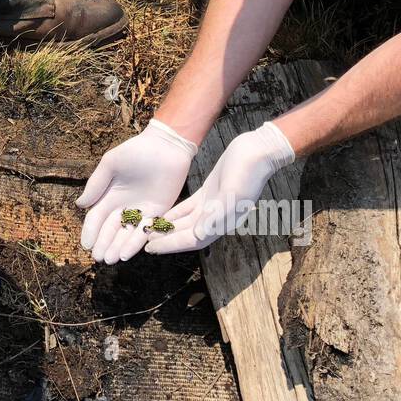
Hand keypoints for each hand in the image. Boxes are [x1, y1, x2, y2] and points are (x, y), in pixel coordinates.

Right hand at [77, 119, 198, 263]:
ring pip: (126, 234)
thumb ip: (96, 185)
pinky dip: (135, 243)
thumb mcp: (110, 164)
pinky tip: (126, 253)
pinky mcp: (158, 212)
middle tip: (98, 258)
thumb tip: (79, 205)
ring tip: (110, 259)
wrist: (166, 146)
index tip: (86, 245)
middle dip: (104, 243)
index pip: (97, 217)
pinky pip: (145, 230)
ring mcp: (140, 211)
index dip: (90, 231)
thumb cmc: (136, 151)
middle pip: (110, 229)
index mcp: (109, 195)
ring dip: (118, 247)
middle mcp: (124, 206)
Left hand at [145, 121, 294, 253]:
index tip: (150, 248)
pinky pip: (189, 208)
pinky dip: (176, 213)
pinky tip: (164, 215)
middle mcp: (216, 217)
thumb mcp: (233, 194)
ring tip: (149, 229)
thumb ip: (217, 215)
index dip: (170, 245)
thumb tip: (199, 235)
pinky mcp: (210, 193)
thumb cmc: (247, 172)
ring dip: (169, 227)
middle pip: (185, 234)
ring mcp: (213, 205)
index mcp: (221, 222)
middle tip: (143, 241)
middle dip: (165, 238)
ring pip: (186, 222)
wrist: (258, 151)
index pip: (190, 239)